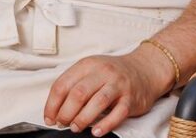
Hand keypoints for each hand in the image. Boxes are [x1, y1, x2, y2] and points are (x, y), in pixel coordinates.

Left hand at [44, 50, 171, 134]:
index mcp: (88, 65)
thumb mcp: (91, 71)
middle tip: (63, 123)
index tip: (50, 118)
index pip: (62, 85)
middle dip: (66, 113)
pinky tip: (96, 131)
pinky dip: (105, 125)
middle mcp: (103, 72)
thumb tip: (55, 111)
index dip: (52, 105)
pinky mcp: (131, 98)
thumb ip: (74, 86)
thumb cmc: (113, 74)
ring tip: (76, 127)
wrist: (146, 69)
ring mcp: (119, 85)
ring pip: (97, 103)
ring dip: (82, 119)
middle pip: (78, 94)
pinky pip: (118, 113)